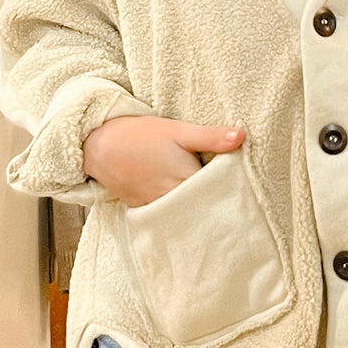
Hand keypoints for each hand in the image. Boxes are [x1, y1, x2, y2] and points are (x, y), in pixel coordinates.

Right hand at [82, 115, 243, 207]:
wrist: (101, 146)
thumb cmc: (140, 135)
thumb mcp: (178, 130)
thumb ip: (211, 137)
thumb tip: (241, 136)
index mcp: (187, 182)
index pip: (220, 195)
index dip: (234, 194)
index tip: (246, 195)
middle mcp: (174, 200)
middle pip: (205, 208)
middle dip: (218, 205)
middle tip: (236, 204)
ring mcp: (159, 207)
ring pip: (188, 214)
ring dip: (199, 210)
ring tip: (215, 208)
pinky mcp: (147, 209)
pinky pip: (170, 216)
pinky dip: (180, 213)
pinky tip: (188, 209)